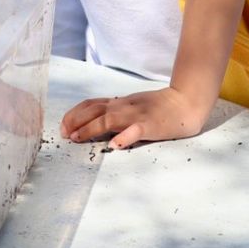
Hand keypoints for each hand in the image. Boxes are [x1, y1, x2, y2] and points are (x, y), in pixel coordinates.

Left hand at [59, 86, 213, 149]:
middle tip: (64, 134)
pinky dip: (125, 137)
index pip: (91, 104)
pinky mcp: (151, 125)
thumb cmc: (158, 107)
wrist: (186, 102)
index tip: (63, 126)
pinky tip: (116, 145)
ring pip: (110, 118)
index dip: (74, 114)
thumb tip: (93, 123)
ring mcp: (137, 115)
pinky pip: (136, 130)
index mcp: (120, 103)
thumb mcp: (132, 105)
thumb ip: (116, 112)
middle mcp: (124, 106)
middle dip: (75, 121)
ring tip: (78, 138)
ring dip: (91, 128)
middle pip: (94, 110)